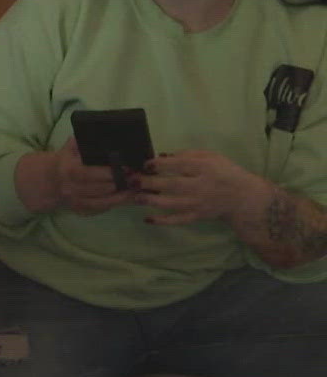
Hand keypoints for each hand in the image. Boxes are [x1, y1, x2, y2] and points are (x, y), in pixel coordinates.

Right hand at [36, 139, 140, 214]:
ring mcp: (76, 202)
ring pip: (104, 202)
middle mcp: (71, 189)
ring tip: (138, 187)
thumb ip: (80, 141)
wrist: (50, 181)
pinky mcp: (83, 211)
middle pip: (101, 189)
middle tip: (138, 177)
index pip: (89, 173)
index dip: (109, 172)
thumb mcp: (69, 148)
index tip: (127, 168)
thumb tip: (96, 132)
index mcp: (68, 171)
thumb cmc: (66, 161)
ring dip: (123, 195)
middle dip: (121, 184)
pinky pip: (103, 208)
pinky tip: (129, 196)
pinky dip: (117, 203)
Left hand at [133, 151, 266, 225]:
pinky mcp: (197, 216)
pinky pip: (178, 220)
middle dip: (149, 183)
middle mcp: (201, 186)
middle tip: (133, 180)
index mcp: (206, 168)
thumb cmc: (224, 172)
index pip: (180, 165)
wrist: (243, 197)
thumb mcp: (212, 157)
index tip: (146, 164)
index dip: (160, 164)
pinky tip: (147, 219)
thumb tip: (162, 156)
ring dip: (151, 201)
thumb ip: (188, 155)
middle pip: (172, 185)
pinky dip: (162, 221)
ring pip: (171, 204)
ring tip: (136, 196)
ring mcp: (198, 204)